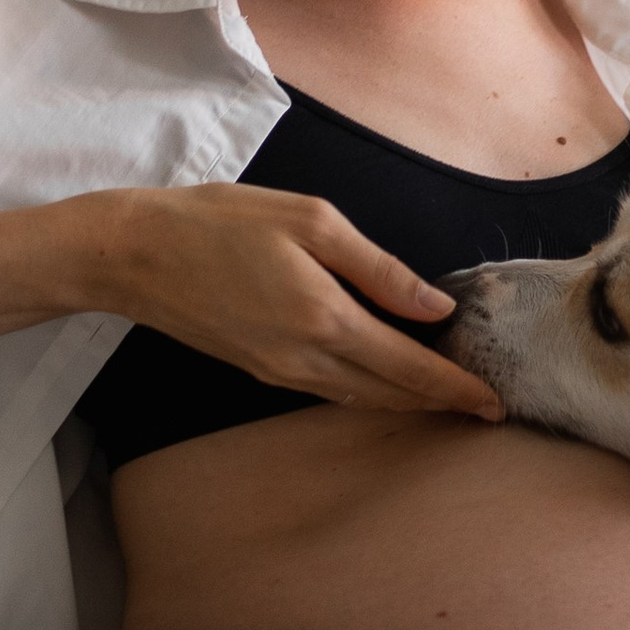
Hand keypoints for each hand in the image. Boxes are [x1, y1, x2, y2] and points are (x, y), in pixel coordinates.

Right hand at [0, 184, 504, 418]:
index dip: (456, 389)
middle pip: (390, 396)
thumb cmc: (219, 222)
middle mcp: (305, 360)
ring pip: (360, 399)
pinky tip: (387, 376)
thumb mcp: (310, 221)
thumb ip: (378, 268)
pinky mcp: (260, 370)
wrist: (134, 254)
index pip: (409, 369)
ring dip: (406, 402)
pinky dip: (369, 391)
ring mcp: (279, 372)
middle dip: (440, 404)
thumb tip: (434, 307)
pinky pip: (331, 390)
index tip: (495, 403)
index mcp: (324, 320)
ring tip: (449, 397)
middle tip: (486, 408)